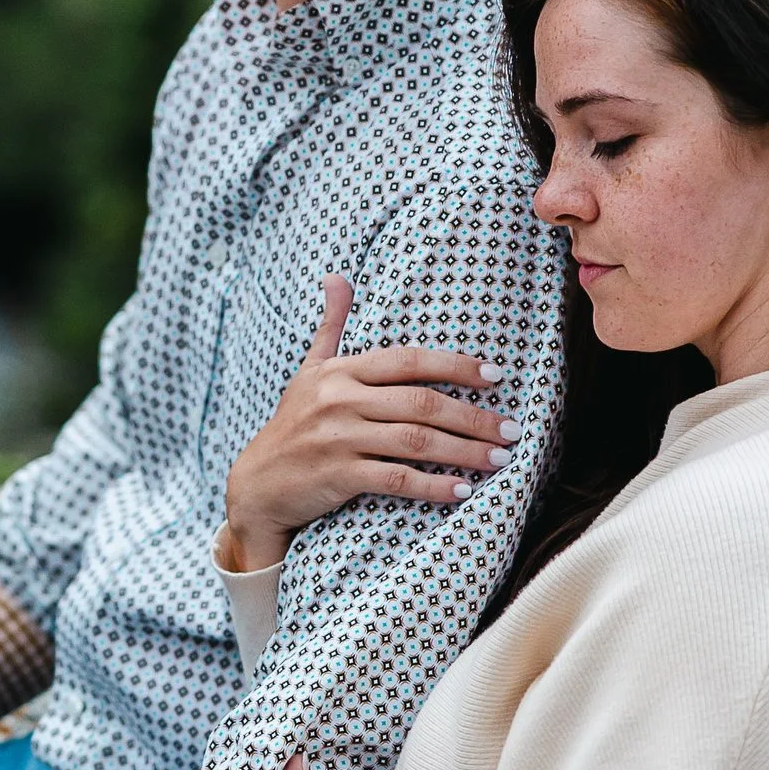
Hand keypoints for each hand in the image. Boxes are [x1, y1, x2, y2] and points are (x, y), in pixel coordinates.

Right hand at [223, 276, 516, 572]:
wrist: (256, 485)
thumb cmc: (292, 425)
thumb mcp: (308, 372)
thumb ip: (331, 328)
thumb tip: (337, 278)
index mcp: (342, 371)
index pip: (410, 360)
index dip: (457, 366)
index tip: (496, 377)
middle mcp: (340, 400)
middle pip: (422, 403)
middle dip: (474, 417)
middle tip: (512, 430)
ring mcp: (338, 438)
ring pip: (415, 441)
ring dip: (464, 452)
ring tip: (499, 460)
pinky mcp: (337, 476)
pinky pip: (395, 479)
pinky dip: (432, 486)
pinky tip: (462, 492)